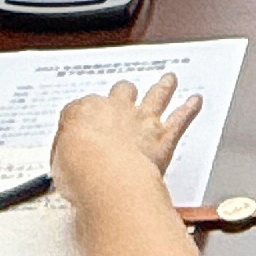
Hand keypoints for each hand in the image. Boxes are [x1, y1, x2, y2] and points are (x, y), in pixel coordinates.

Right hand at [52, 72, 199, 195]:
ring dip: (163, 87)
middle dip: (125, 90)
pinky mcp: (163, 137)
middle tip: (128, 88)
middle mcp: (116, 110)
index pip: (84, 108)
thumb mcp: (59, 164)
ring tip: (169, 79)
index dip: (87, 116)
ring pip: (156, 95)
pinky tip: (196, 102)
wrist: (106, 175)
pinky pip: (180, 118)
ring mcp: (142, 121)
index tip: (84, 125)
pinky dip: (190, 109)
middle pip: (122, 91)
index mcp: (85, 112)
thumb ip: (65, 157)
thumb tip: (66, 163)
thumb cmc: (80, 170)